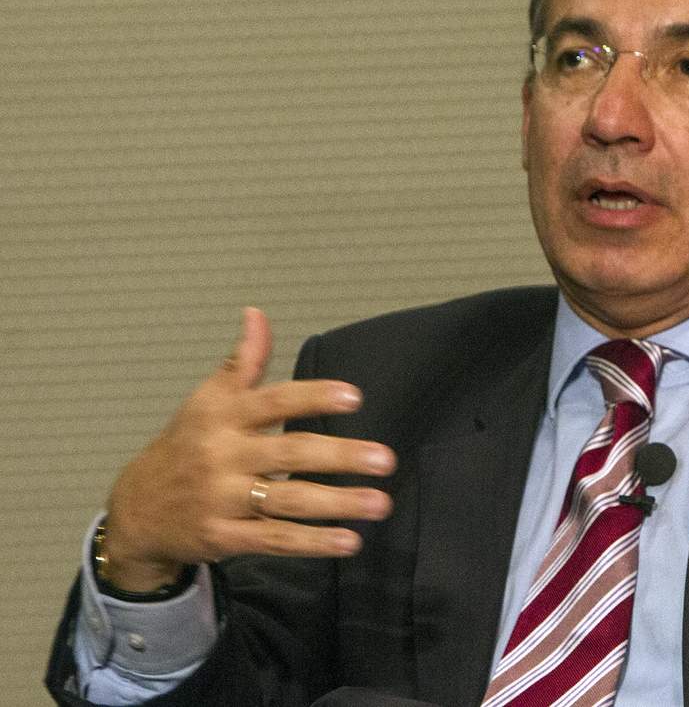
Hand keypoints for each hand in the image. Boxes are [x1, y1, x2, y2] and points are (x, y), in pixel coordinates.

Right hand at [101, 307, 396, 590]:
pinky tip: (350, 540)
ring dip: (338, 503)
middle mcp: (223, 456)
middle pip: (290, 454)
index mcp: (223, 416)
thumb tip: (257, 314)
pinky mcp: (222, 537)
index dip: (313, 397)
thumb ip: (243, 360)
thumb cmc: (186, 444)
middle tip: (385, 459)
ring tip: (380, 502)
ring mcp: (222, 499)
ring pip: (288, 501)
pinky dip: (313, 542)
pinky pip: (273, 540)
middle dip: (340, 456)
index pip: (274, 401)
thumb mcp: (208, 399)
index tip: (355, 397)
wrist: (135, 508)